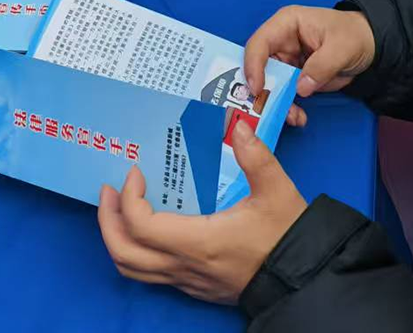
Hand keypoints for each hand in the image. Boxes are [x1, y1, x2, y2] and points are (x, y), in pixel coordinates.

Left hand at [98, 120, 306, 304]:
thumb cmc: (288, 236)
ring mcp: (188, 281)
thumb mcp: (276, 191)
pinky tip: (150, 227)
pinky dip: (138, 250)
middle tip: (109, 190)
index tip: (135, 173)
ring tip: (120, 209)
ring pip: (133, 269)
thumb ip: (256, 156)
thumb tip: (238, 126)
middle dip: (107, 220)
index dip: (129, 199)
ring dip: (118, 238)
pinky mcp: (195, 287)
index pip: (141, 226)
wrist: (305, 279)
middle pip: (123, 254)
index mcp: (198, 242)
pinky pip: (151, 274)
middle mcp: (185, 266)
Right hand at [244, 4, 375, 124]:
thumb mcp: (341, 47)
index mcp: (286, 24)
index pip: (259, 43)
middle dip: (262, 90)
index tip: (257, 89)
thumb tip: (300, 88)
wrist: (369, 47)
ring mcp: (286, 60)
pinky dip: (288, 107)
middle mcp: (280, 42)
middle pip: (259, 67)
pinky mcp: (293, 77)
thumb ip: (321, 66)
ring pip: (269, 85)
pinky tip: (299, 117)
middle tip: (268, 110)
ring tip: (293, 117)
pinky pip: (283, 94)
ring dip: (276, 103)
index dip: (253, 65)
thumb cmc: (353, 35)